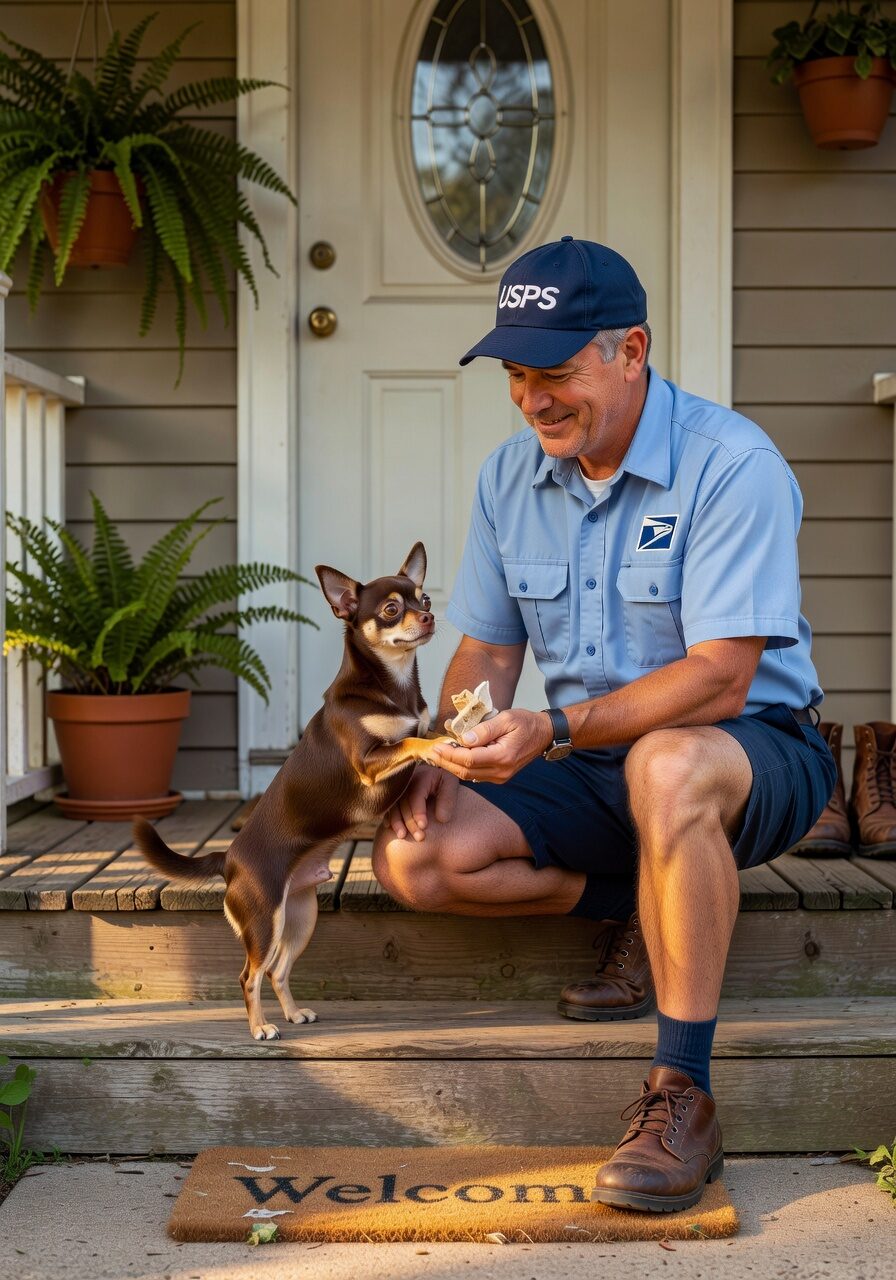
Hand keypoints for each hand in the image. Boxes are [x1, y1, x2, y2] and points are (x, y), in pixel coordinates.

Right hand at [385, 764, 459, 841]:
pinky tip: (391, 829)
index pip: (416, 795)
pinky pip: (388, 806)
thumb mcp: (451, 785)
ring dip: (396, 821)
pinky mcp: (394, 795)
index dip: (418, 812)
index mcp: (422, 776)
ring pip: (393, 805)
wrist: (436, 776)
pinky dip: (389, 817)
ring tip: (402, 836)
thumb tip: (441, 819)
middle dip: (410, 822)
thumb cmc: (445, 782)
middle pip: (404, 802)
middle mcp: (407, 780)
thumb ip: (448, 800)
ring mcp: (398, 787)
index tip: (424, 827)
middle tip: (420, 838)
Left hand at [426, 708, 552, 784]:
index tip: (437, 746)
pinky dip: (462, 768)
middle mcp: (501, 771)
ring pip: (469, 776)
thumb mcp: (505, 719)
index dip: (450, 754)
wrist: (543, 734)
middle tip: (431, 752)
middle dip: (446, 762)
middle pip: (466, 771)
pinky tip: (453, 758)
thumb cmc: (525, 723)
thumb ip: (484, 729)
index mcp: (503, 756)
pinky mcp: (499, 776)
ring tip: (438, 755)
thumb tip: (463, 738)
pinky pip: (476, 776)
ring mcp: (501, 776)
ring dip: (451, 766)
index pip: (469, 759)